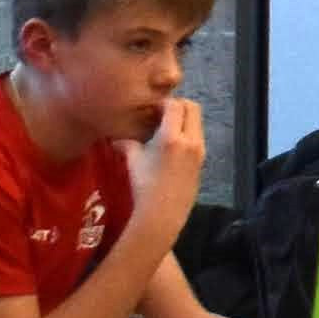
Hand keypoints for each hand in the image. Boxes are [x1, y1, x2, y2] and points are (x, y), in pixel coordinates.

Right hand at [132, 91, 208, 219]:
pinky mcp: (202, 161)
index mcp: (173, 137)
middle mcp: (191, 141)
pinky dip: (188, 133)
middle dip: (178, 105)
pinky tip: (172, 144)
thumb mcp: (133, 160)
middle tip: (162, 113)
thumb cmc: (144, 186)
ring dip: (184, 119)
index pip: (175, 105)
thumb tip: (116, 137)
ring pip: (197, 122)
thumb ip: (127, 143)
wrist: (163, 213)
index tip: (152, 109)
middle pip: (193, 108)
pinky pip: (198, 137)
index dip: (163, 103)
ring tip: (166, 128)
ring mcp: (200, 151)